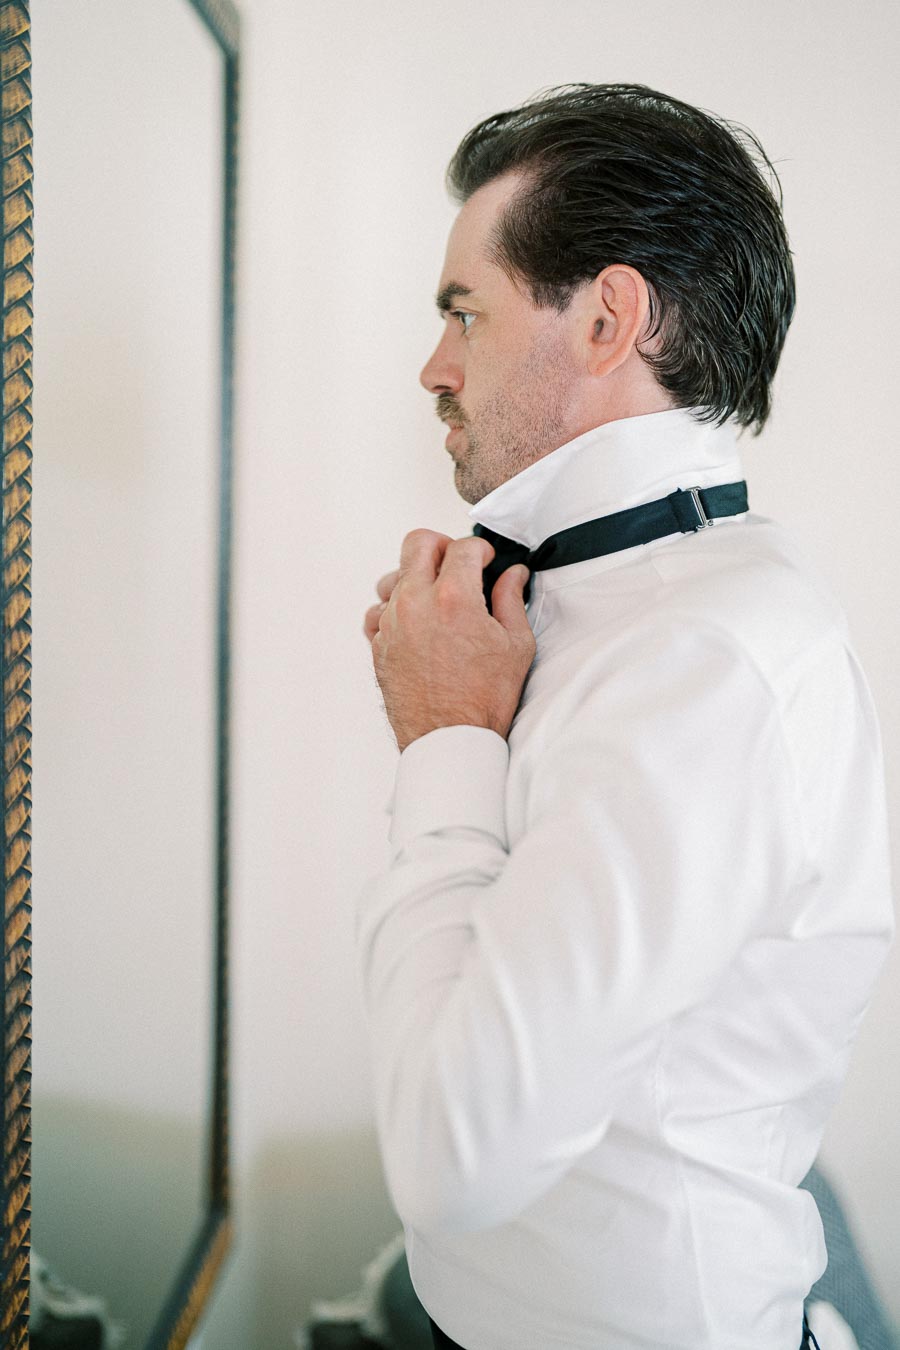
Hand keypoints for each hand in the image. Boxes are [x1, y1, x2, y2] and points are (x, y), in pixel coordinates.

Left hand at [368, 529, 534, 752]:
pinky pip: (377, 611)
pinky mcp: (378, 644)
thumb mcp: (515, 645)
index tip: (486, 560)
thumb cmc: (483, 700)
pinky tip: (414, 620)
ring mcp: (392, 623)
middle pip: (418, 543)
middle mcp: (416, 603)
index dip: (481, 549)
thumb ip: (511, 600)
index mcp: (454, 598)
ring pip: (393, 575)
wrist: (450, 739)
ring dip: (416, 576)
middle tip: (458, 563)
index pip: (463, 547)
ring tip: (436, 596)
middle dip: (443, 546)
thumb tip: (513, 575)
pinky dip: (394, 608)